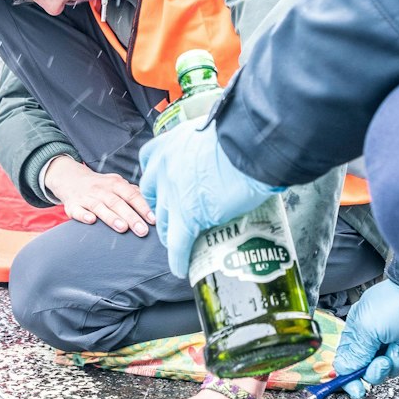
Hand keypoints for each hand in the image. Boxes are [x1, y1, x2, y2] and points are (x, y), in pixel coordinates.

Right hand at [43, 156, 154, 236]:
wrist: (70, 178)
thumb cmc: (101, 186)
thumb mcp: (116, 184)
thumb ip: (133, 193)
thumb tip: (153, 203)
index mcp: (115, 183)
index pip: (131, 194)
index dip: (143, 206)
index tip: (153, 220)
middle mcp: (101, 189)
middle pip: (118, 203)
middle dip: (131, 217)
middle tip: (142, 231)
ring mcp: (86, 197)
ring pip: (99, 207)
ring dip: (111, 217)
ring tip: (123, 229)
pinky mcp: (72, 205)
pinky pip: (78, 210)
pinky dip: (84, 215)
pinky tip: (91, 221)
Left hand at [139, 121, 281, 276]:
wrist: (249, 144)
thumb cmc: (239, 133)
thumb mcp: (208, 130)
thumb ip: (200, 145)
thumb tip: (213, 156)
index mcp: (167, 146)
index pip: (149, 165)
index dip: (158, 180)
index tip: (165, 187)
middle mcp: (163, 170)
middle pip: (154, 198)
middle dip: (163, 210)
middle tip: (174, 218)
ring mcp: (173, 194)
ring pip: (165, 222)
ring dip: (171, 235)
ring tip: (180, 244)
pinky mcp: (187, 216)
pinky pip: (178, 243)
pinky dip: (178, 258)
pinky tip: (181, 268)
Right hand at [335, 280, 398, 398]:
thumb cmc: (393, 304)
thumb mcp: (366, 329)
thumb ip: (355, 353)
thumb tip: (344, 370)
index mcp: (359, 333)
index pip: (348, 363)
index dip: (350, 379)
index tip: (356, 390)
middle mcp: (376, 341)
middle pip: (370, 372)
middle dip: (378, 369)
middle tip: (383, 359)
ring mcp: (396, 345)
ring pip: (393, 370)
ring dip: (398, 357)